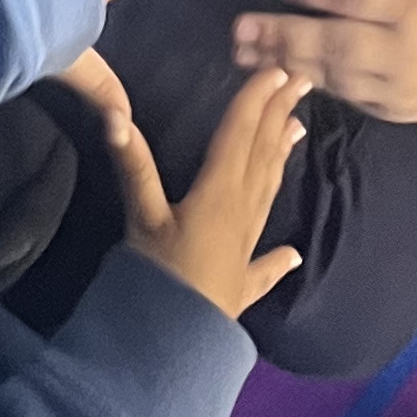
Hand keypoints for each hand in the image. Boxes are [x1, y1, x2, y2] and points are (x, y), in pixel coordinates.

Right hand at [60, 48, 303, 322]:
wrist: (175, 345)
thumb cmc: (159, 276)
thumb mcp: (142, 216)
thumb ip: (133, 163)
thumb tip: (114, 113)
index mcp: (219, 193)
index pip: (239, 135)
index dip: (254, 100)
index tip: (276, 70)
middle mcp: (240, 214)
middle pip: (261, 156)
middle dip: (278, 115)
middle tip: (302, 81)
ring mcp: (246, 249)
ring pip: (267, 192)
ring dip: (280, 158)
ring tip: (297, 130)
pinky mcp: (241, 283)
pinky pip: (266, 264)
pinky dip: (280, 258)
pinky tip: (293, 255)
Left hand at [233, 0, 416, 122]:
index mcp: (409, 2)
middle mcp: (401, 49)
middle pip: (331, 42)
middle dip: (280, 35)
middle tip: (237, 28)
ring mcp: (398, 86)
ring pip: (332, 75)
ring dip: (284, 64)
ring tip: (244, 53)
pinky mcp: (394, 111)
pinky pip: (346, 95)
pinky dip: (312, 83)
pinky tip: (280, 73)